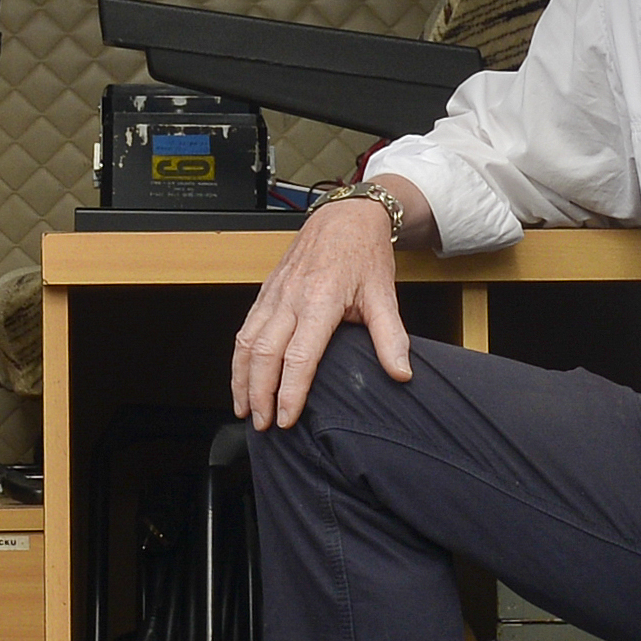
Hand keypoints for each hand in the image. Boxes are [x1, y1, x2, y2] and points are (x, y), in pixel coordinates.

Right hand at [234, 187, 421, 429]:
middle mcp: (291, 298)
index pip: (298, 356)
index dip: (289, 392)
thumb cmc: (363, 254)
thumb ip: (391, 337)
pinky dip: (238, 358)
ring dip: (241, 380)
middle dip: (259, 394)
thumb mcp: (384, 295)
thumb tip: (401, 373)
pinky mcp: (265, 292)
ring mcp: (274, 294)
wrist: (345, 216)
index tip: (286, 419)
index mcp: (321, 300)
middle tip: (262, 424)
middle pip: (264, 354)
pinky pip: (245, 329)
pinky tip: (240, 378)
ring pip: (247, 343)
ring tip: (244, 409)